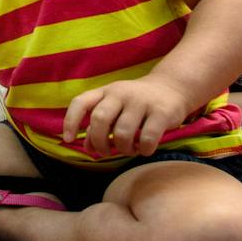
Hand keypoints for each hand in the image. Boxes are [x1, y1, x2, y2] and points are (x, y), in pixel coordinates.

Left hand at [62, 78, 187, 157]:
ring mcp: (141, 101)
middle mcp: (120, 93)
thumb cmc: (137, 103)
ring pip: (123, 132)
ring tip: (129, 150)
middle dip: (99, 142)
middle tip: (105, 152)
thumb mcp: (115, 108)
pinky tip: (144, 149)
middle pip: (99, 119)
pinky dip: (143, 150)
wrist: (173, 88)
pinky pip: (147, 138)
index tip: (69, 140)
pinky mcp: (162, 112)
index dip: (71, 121)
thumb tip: (87, 147)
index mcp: (105, 91)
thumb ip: (100, 125)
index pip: (80, 102)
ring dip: (123, 148)